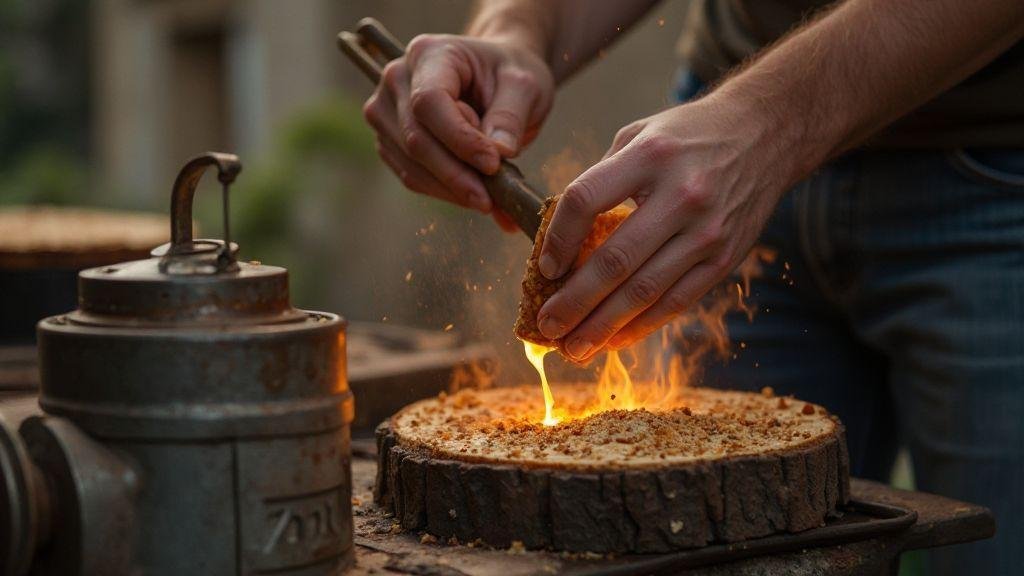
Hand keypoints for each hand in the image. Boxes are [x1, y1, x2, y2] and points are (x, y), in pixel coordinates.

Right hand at [362, 33, 553, 230]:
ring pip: (412, 165)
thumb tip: (499, 154)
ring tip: (492, 197)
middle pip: (416, 139)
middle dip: (457, 175)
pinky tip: (475, 194)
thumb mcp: (524, 86)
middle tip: (495, 198)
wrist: (496, 78)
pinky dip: (445, 193)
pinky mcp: (390, 141)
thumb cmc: (509, 75)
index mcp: (428, 54)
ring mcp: (386, 112)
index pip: (429, 102)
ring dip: (453, 189)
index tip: (493, 164)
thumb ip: (511, 117)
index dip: (459, 139)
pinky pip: (412, 177)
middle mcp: (397, 79)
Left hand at [534, 95, 794, 360]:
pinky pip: (677, 301)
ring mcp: (707, 231)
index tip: (544, 268)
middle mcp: (680, 195)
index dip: (558, 239)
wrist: (765, 134)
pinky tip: (614, 341)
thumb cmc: (689, 136)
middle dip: (575, 301)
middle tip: (547, 325)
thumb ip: (601, 178)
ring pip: (645, 291)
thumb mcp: (640, 134)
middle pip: (615, 260)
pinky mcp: (725, 258)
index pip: (586, 200)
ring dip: (603, 326)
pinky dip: (642, 326)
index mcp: (649, 157)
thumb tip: (559, 235)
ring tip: (573, 347)